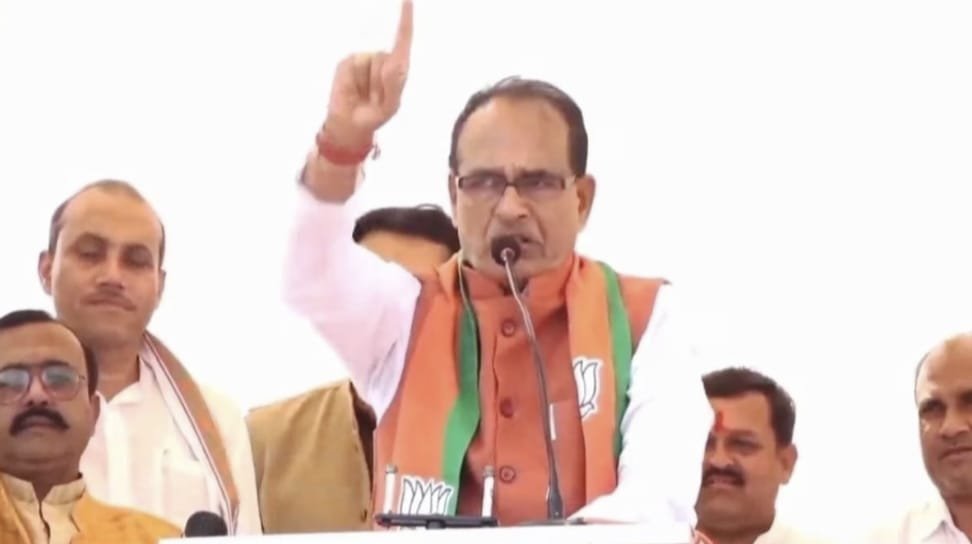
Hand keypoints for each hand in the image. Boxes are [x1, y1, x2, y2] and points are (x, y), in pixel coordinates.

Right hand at [323, 0, 412, 147]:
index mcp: (398, 67)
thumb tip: (395, 64)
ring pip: (370, 63)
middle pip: (386, 59)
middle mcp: (382, 59)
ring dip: (368, 84)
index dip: (405, 19)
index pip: (403, 39)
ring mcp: (364, 59)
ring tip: (364, 95)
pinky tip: (354, 91)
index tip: (407, 0)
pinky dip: (355, 82)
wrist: (349, 123)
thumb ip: (395, 86)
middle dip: (381, 82)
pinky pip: (355, 66)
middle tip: (375, 98)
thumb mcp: (389, 107)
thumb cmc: (374, 115)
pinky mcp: (348, 62)